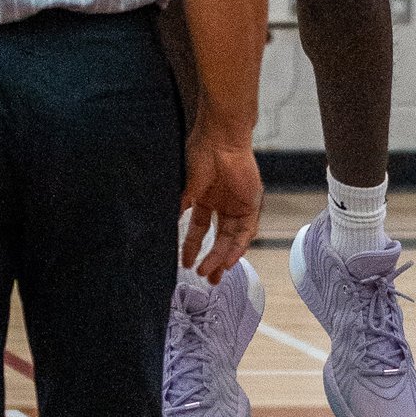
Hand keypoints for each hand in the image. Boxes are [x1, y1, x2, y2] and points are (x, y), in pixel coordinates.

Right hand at [178, 134, 261, 282]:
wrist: (222, 138)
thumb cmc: (201, 153)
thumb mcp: (186, 185)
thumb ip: (180, 206)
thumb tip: (164, 226)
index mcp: (204, 197)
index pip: (199, 228)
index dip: (191, 246)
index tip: (184, 263)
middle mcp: (222, 203)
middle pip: (218, 238)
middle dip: (211, 259)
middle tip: (204, 278)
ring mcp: (237, 204)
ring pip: (231, 238)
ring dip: (222, 257)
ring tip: (212, 273)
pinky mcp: (251, 203)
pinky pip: (246, 232)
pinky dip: (237, 248)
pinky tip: (228, 261)